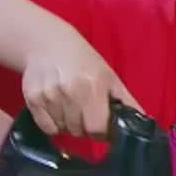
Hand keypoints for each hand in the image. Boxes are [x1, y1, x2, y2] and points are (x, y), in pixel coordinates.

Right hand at [20, 32, 142, 138]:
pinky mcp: (32, 99)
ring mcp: (49, 96)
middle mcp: (69, 92)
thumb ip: (126, 101)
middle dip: (85, 127)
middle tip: (85, 111)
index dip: (101, 131)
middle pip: (78, 131)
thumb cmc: (84, 61)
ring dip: (69, 125)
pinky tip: (57, 108)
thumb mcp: (110, 77)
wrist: (47, 43)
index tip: (102, 125)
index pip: (97, 128)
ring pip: (62, 130)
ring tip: (70, 106)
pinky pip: (46, 127)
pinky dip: (53, 124)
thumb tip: (143, 122)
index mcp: (92, 87)